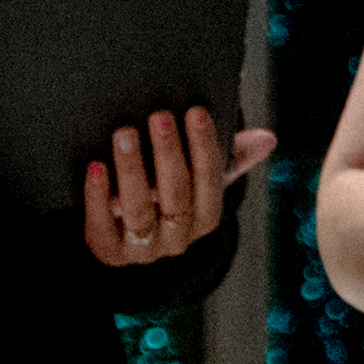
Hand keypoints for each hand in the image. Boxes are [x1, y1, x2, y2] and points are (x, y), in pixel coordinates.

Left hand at [82, 106, 279, 271]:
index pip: (211, 183)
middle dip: (169, 154)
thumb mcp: (199, 181)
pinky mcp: (108, 251)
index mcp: (205, 219)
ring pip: (140, 211)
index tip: (196, 113)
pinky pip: (102, 228)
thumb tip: (267, 138)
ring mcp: (142, 250)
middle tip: (159, 117)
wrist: (126, 239)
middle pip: (176, 197)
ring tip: (125, 133)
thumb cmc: (168, 198)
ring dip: (132, 171)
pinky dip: (98, 197)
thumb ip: (231, 159)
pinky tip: (96, 167)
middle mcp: (178, 239)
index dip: (205, 148)